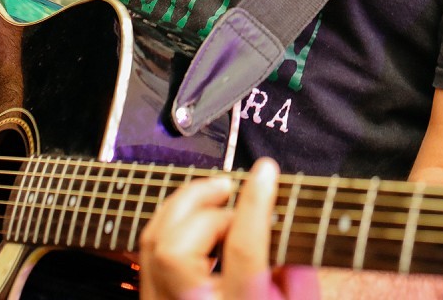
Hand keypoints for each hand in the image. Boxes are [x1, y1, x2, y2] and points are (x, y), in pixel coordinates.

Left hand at [139, 158, 295, 299]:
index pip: (244, 249)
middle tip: (231, 195)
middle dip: (205, 210)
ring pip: (152, 243)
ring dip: (183, 208)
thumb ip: (295, 268)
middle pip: (177, 248)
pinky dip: (170, 223)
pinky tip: (196, 218)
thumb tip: (280, 218)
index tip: (266, 173)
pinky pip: (147, 251)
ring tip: (215, 196)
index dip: (256, 203)